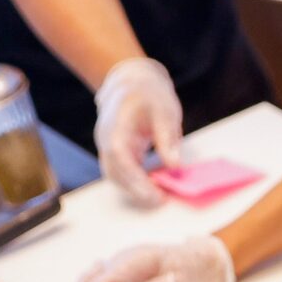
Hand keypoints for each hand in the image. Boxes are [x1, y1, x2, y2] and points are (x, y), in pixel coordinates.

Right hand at [94, 57, 183, 205]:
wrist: (131, 80)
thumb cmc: (149, 92)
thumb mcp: (165, 109)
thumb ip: (167, 138)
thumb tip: (175, 165)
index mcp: (116, 125)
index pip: (119, 157)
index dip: (135, 179)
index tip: (154, 194)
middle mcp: (106, 138)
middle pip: (114, 171)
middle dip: (136, 190)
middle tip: (161, 201)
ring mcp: (108, 145)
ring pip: (115, 175)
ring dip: (134, 189)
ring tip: (159, 196)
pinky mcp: (116, 151)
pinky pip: (122, 171)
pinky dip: (135, 181)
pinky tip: (154, 186)